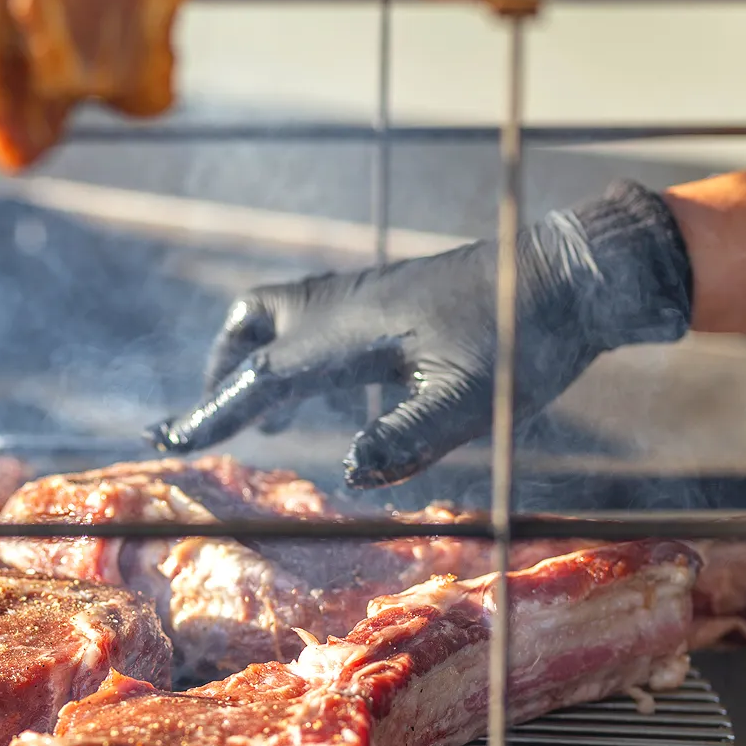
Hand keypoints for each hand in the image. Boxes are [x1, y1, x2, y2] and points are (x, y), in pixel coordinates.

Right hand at [148, 181, 694, 486]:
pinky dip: (305, 355)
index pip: (262, 376)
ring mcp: (370, 297)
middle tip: (213, 418)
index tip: (172, 440)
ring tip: (266, 418)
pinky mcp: (395, 299)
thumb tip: (350, 469)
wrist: (572, 276)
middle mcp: (346, 306)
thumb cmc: (523, 342)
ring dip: (260, 358)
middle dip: (222, 369)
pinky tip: (342, 403)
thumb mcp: (471, 401)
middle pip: (252, 323)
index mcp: (350, 333)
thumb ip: (409, 437)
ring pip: (283, 312)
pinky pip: (323, 322)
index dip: (215, 412)